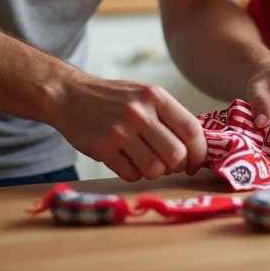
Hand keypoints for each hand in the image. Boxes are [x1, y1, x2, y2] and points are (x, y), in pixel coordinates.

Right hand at [50, 72, 206, 181]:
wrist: (69, 95)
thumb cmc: (113, 98)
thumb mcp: (144, 95)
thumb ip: (169, 116)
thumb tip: (197, 148)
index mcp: (155, 96)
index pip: (192, 130)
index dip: (200, 152)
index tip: (196, 162)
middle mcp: (139, 112)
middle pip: (176, 154)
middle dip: (177, 165)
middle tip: (169, 164)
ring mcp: (120, 131)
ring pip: (155, 169)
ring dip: (155, 172)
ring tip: (146, 161)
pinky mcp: (102, 148)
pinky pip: (131, 175)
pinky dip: (134, 174)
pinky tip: (127, 161)